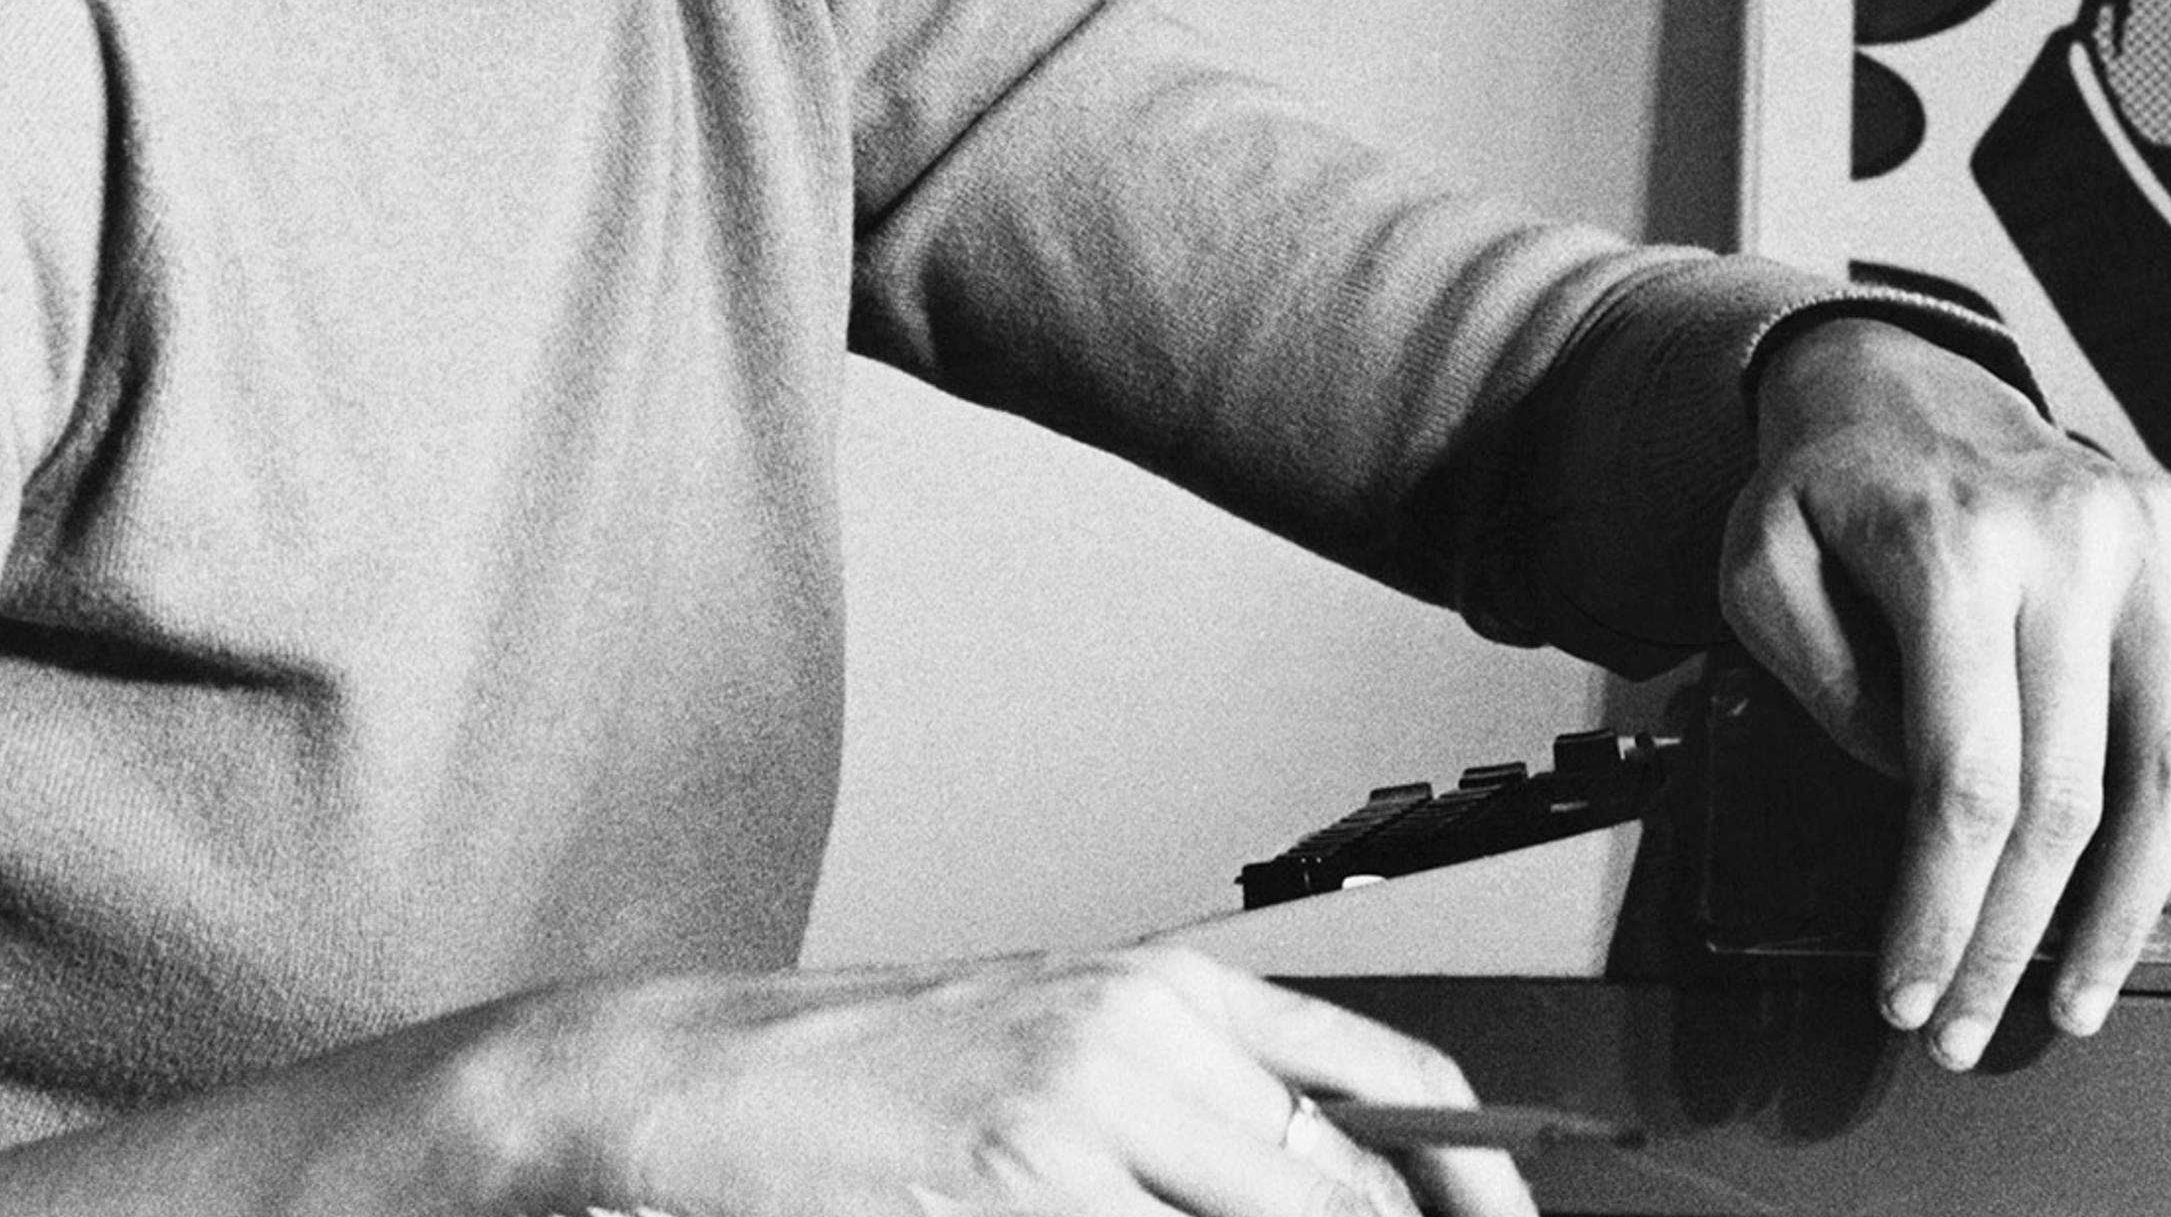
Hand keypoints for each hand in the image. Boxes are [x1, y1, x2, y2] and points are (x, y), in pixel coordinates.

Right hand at [504, 947, 1536, 1216]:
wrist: (698, 1080)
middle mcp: (1142, 1034)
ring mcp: (1083, 1112)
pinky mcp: (1018, 1181)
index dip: (1473, 1183)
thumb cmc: (866, 1072)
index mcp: (1165, 988)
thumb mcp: (1055, 1046)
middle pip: (1349, 1182)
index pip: (1387, 1082)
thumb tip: (1317, 1179)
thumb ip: (1191, 1101)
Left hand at [1719, 315, 2170, 1071]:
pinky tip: (2134, 897)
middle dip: (2017, 936)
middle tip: (1970, 1023)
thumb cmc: (1827, 491)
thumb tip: (1920, 804)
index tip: (1909, 991)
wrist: (1903, 386)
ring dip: (2126, 912)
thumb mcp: (1763, 572)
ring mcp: (2158, 544)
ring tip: (2072, 995)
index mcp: (1956, 544)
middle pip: (2068, 796)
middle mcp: (2077, 540)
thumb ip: (1827, 689)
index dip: (1942, 907)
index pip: (1965, 776)